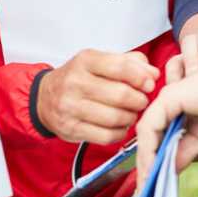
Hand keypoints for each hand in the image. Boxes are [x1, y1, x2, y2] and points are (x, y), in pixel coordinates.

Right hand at [36, 49, 159, 142]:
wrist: (44, 98)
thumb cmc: (79, 77)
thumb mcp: (100, 61)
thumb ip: (129, 63)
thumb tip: (153, 74)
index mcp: (85, 61)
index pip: (120, 67)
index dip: (141, 77)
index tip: (150, 84)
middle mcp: (75, 83)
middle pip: (121, 95)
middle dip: (139, 100)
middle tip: (142, 101)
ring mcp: (70, 107)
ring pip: (115, 117)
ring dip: (131, 117)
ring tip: (132, 113)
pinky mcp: (71, 129)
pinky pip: (106, 136)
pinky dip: (120, 132)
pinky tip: (121, 126)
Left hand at [136, 54, 197, 189]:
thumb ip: (185, 150)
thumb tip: (170, 170)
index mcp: (177, 110)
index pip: (155, 136)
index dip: (150, 160)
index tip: (148, 185)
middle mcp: (169, 100)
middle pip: (147, 134)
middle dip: (144, 162)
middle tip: (143, 188)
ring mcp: (168, 96)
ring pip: (146, 130)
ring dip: (145, 158)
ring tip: (148, 180)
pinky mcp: (170, 96)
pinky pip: (150, 126)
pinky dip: (149, 148)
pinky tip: (153, 166)